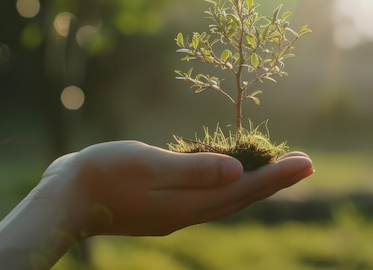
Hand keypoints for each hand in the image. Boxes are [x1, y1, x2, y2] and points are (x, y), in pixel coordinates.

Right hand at [32, 140, 313, 236]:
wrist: (65, 200)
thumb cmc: (103, 175)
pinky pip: (206, 195)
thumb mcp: (149, 166)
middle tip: (305, 163)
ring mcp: (174, 212)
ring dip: (255, 183)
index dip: (277, 175)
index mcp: (187, 203)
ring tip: (277, 168)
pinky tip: (230, 172)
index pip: (243, 189)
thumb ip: (194, 169)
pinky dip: (226, 184)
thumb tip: (237, 171)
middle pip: (241, 197)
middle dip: (275, 180)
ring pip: (226, 198)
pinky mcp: (162, 207)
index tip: (307, 162)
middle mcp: (187, 212)